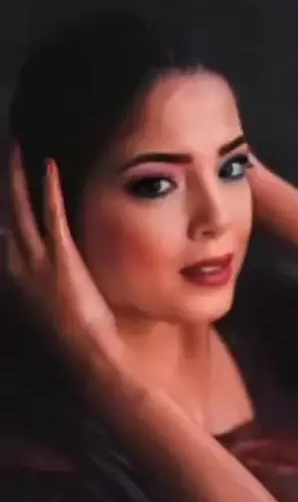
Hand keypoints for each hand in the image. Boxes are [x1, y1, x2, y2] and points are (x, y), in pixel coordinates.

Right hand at [7, 144, 120, 367]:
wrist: (85, 351)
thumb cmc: (70, 331)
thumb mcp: (45, 302)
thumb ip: (38, 277)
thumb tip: (40, 259)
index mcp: (10, 276)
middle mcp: (15, 263)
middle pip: (3, 213)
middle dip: (1, 182)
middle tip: (3, 155)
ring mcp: (36, 259)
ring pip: (20, 207)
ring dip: (17, 176)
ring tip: (16, 150)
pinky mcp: (61, 255)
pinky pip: (52, 213)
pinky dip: (48, 187)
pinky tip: (47, 166)